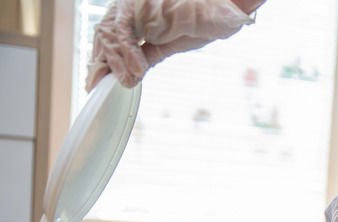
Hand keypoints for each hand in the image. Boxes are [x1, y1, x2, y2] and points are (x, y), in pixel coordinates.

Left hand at [86, 0, 256, 90]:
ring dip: (116, 61)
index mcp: (137, 14)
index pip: (110, 37)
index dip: (104, 60)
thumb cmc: (204, 20)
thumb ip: (149, 54)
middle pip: (104, 34)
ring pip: (110, 33)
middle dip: (102, 62)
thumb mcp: (171, 43)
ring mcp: (135, 4)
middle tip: (99, 85)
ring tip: (126, 81)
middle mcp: (131, 6)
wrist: (225, 9)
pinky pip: (125, 30)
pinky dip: (128, 53)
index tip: (99, 81)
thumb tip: (132, 73)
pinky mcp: (141, 4)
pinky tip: (136, 70)